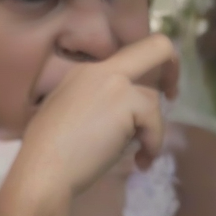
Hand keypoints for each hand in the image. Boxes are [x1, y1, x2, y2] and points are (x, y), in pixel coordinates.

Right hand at [13, 34, 179, 213]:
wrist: (42, 169)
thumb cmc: (47, 154)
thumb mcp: (69, 117)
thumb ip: (97, 107)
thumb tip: (127, 120)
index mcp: (83, 73)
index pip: (127, 59)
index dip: (146, 75)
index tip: (149, 99)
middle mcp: (99, 70)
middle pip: (155, 46)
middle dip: (173, 69)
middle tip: (172, 96)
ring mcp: (113, 82)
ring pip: (154, 98)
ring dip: (153, 131)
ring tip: (140, 155)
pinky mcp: (125, 100)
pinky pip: (155, 120)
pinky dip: (153, 144)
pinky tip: (140, 161)